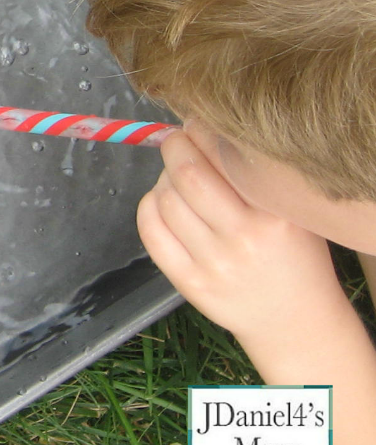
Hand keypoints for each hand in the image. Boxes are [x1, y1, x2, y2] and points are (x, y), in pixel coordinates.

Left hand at [136, 122, 346, 344]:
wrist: (296, 323)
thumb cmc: (296, 256)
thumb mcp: (292, 210)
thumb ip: (255, 173)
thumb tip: (201, 127)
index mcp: (275, 214)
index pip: (225, 154)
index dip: (202, 129)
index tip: (198, 122)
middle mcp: (244, 238)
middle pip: (188, 174)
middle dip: (176, 146)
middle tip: (179, 141)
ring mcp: (214, 264)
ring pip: (166, 199)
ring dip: (164, 177)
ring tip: (178, 178)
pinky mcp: (190, 283)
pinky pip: (152, 233)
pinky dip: (149, 207)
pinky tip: (163, 203)